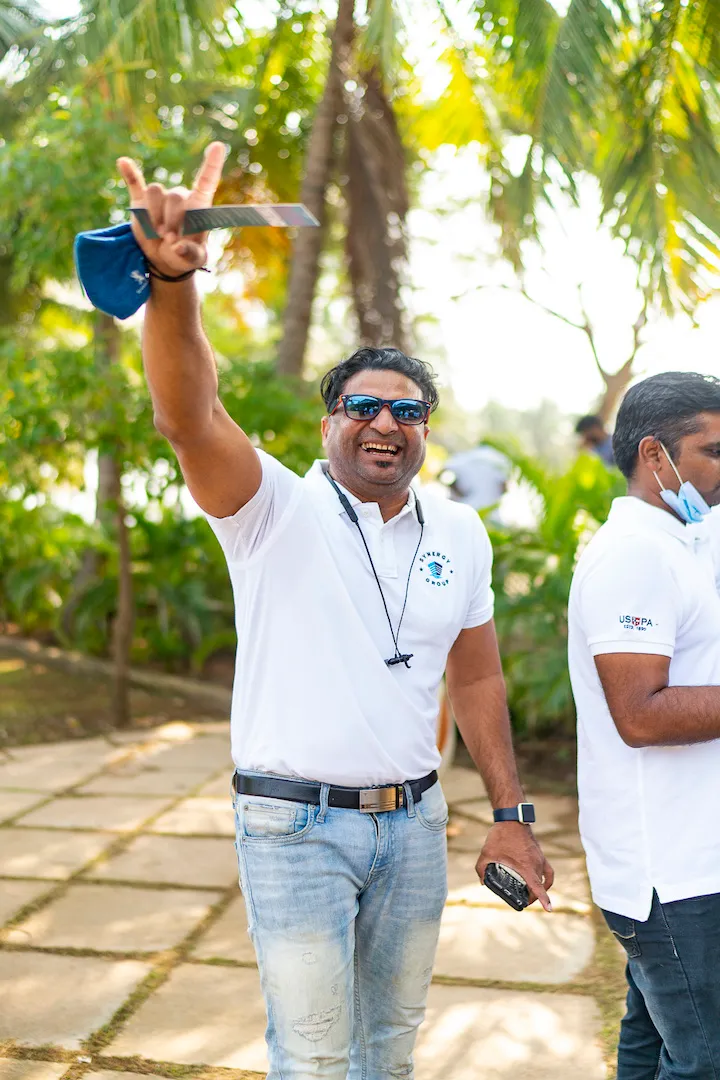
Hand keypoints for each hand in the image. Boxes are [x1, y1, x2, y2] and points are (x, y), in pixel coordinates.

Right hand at [116, 141, 227, 277]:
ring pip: (155, 193)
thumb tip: (177, 247)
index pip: (207, 180)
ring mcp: (160, 198)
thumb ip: (190, 254)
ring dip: (155, 217)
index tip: (218, 147)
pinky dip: (129, 173)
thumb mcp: (194, 260)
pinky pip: (134, 183)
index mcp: (199, 206)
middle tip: (171, 239)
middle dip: (172, 221)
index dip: (212, 164)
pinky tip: (122, 162)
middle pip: (175, 196)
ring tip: (159, 234)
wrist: (164, 259)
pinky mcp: (141, 202)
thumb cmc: (186, 256)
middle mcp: (181, 196)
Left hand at [476, 822, 553, 911]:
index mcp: (526, 867)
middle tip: (521, 902)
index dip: (544, 899)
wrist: (512, 818)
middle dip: (531, 897)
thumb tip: (483, 882)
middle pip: (538, 887)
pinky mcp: (540, 854)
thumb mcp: (486, 853)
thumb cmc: (500, 835)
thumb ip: (481, 868)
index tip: (549, 909)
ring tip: (529, 894)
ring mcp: (540, 859)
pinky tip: (540, 881)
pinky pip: (548, 871)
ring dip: (538, 889)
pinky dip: (546, 879)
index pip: (537, 887)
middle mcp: (536, 864)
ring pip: (543, 880)